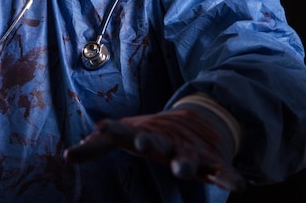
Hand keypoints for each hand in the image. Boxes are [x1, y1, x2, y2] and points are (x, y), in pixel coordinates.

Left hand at [64, 105, 245, 191]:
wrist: (198, 121)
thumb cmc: (152, 133)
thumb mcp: (126, 135)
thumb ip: (98, 146)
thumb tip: (67, 154)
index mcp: (143, 135)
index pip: (124, 132)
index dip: (113, 131)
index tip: (101, 127)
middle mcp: (165, 141)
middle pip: (156, 142)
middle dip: (149, 142)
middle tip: (141, 143)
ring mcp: (190, 151)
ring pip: (188, 159)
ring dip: (184, 163)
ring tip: (182, 170)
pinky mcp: (212, 163)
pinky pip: (222, 173)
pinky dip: (230, 178)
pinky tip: (238, 186)